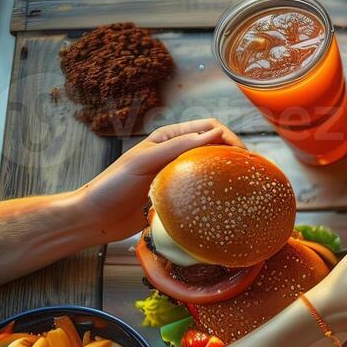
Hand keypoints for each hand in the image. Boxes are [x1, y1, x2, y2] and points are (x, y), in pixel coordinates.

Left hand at [76, 119, 244, 241]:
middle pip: (214, 146)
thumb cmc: (112, 187)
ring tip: (245, 186)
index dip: (229, 137)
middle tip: (251, 173)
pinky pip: (202, 188)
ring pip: (210, 167)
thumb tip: (216, 133)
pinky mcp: (177, 195)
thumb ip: (177, 147)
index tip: (244, 156)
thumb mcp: (143, 162)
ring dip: (227, 171)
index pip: (208, 127)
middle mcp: (174, 153)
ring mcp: (176, 175)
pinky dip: (216, 190)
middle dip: (234, 154)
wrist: (94, 218)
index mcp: (167, 138)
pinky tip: (225, 200)